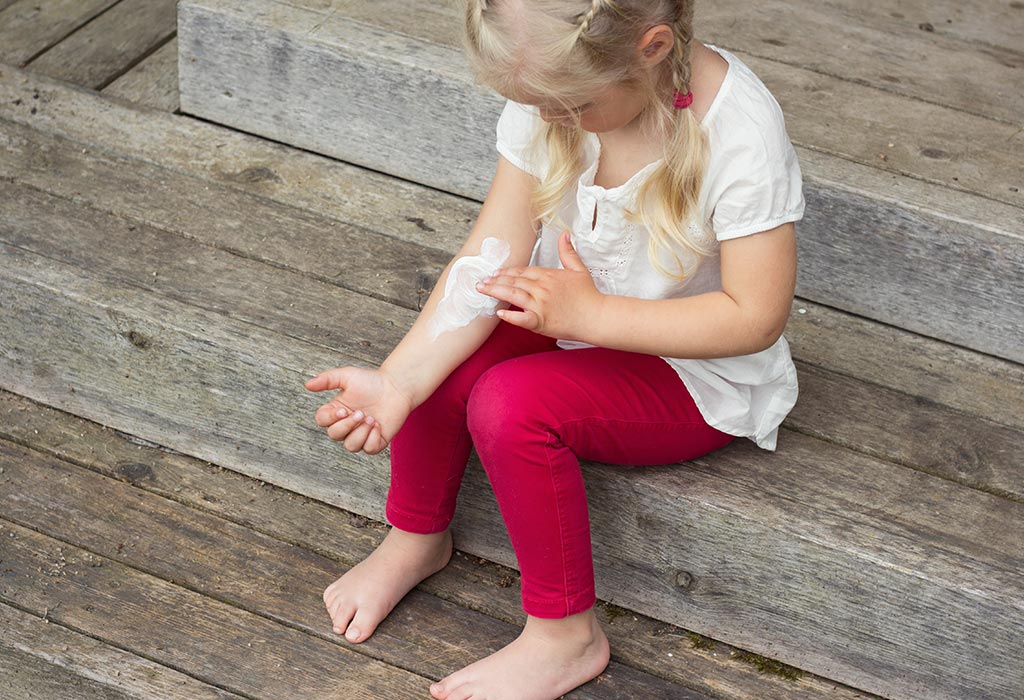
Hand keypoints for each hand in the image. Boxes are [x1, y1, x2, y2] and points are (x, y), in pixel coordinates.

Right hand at [303, 367, 413, 454]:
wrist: (396, 387)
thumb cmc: (371, 381)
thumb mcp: (347, 376)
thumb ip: (327, 379)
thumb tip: (307, 384)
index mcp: (336, 411)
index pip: (322, 421)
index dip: (330, 419)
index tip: (343, 409)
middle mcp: (346, 425)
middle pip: (334, 435)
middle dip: (348, 425)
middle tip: (361, 412)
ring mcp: (361, 434)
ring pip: (351, 446)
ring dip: (361, 433)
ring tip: (372, 419)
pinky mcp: (376, 441)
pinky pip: (368, 449)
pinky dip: (373, 438)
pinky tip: (379, 425)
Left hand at [476, 229, 603, 339]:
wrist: (597, 316)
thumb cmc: (588, 295)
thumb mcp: (579, 269)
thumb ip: (568, 252)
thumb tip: (564, 234)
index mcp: (549, 276)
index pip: (523, 271)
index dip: (507, 272)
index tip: (495, 273)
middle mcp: (542, 288)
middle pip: (514, 282)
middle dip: (496, 280)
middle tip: (481, 281)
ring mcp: (540, 305)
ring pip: (513, 295)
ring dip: (496, 292)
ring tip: (483, 290)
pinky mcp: (542, 321)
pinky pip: (522, 318)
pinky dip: (510, 316)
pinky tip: (499, 313)